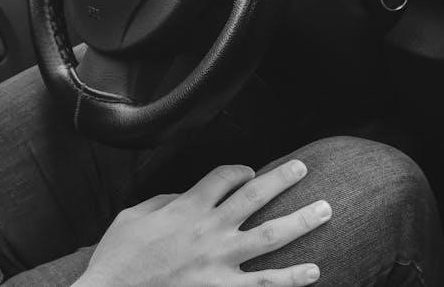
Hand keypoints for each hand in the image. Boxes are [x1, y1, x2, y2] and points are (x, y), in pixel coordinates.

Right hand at [74, 160, 330, 286]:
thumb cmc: (117, 260)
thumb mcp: (132, 217)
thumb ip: (163, 202)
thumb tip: (183, 196)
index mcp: (186, 207)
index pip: (222, 177)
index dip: (238, 170)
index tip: (247, 172)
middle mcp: (209, 230)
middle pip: (254, 196)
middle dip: (282, 179)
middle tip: (302, 169)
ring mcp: (219, 262)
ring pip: (270, 236)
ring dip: (301, 221)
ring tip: (326, 211)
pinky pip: (264, 285)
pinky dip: (291, 279)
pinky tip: (314, 272)